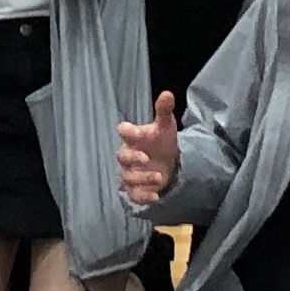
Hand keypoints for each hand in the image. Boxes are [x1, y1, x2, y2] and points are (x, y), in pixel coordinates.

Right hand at [116, 90, 182, 209]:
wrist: (168, 163)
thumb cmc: (161, 142)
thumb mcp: (165, 126)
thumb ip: (164, 111)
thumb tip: (167, 93)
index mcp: (133, 138)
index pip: (124, 131)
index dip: (128, 132)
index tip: (138, 133)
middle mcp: (128, 156)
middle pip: (121, 157)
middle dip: (132, 159)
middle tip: (146, 159)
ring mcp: (130, 173)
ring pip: (128, 177)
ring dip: (142, 178)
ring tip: (159, 177)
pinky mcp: (135, 189)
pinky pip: (133, 195)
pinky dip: (143, 197)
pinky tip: (156, 197)